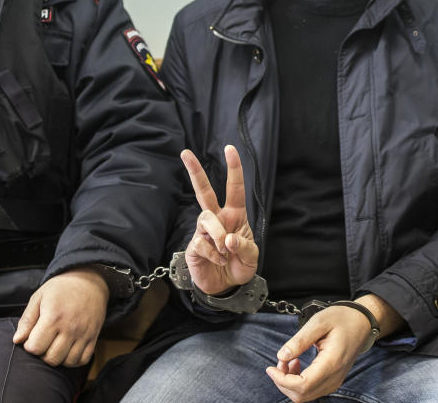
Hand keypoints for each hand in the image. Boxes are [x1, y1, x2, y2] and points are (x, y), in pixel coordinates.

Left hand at [12, 267, 108, 366]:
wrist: (88, 281)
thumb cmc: (61, 288)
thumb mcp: (39, 297)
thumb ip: (27, 320)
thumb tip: (17, 340)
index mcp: (53, 317)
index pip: (35, 347)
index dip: (29, 345)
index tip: (31, 337)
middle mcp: (70, 328)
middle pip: (51, 358)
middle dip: (42, 353)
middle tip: (43, 341)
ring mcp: (83, 334)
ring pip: (67, 362)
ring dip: (58, 358)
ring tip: (55, 345)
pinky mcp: (93, 337)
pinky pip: (82, 360)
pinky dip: (73, 360)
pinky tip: (67, 349)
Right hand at [183, 145, 257, 294]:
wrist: (226, 288)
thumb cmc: (240, 266)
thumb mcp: (252, 258)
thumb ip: (245, 247)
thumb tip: (229, 239)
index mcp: (235, 216)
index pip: (234, 188)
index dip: (233, 168)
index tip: (229, 149)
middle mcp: (218, 219)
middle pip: (204, 191)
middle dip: (195, 171)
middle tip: (185, 153)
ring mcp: (204, 231)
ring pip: (205, 218)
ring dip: (219, 234)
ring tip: (226, 252)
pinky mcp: (194, 245)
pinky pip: (202, 242)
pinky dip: (214, 254)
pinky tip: (218, 260)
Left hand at [265, 298, 388, 402]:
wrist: (361, 323)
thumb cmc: (341, 319)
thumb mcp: (318, 322)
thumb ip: (299, 341)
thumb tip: (282, 356)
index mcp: (331, 363)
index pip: (302, 385)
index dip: (282, 380)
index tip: (270, 368)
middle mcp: (334, 377)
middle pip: (301, 395)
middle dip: (283, 382)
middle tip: (279, 362)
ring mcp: (334, 381)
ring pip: (305, 395)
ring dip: (289, 382)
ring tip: (287, 361)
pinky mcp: (332, 380)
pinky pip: (311, 389)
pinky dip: (298, 381)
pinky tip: (296, 364)